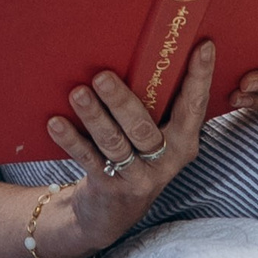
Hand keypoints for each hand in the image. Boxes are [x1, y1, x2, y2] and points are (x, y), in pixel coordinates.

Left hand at [28, 43, 214, 257]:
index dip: (200, 76)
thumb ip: (156, 103)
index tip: (202, 45)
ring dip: (94, 117)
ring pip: (115, 143)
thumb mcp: (154, 134)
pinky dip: (71, 140)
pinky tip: (55, 122)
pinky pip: (89, 159)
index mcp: (183, 140)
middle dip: (122, 101)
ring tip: (77, 93)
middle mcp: (166, 160)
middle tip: (102, 76)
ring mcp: (139, 176)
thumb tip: (143, 49)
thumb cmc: (136, 155)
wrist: (110, 211)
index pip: (194, 106)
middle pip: (144, 127)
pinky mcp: (110, 187)